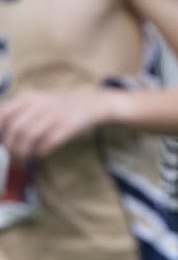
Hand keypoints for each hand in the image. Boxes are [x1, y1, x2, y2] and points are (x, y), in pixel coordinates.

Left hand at [0, 87, 116, 160]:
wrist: (88, 104)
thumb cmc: (57, 107)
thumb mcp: (36, 102)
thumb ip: (19, 113)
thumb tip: (1, 135)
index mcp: (28, 97)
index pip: (4, 113)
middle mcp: (39, 104)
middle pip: (16, 127)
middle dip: (10, 147)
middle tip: (9, 158)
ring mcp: (54, 115)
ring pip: (30, 136)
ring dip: (22, 152)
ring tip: (21, 162)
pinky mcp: (67, 127)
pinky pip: (48, 142)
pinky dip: (39, 152)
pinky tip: (38, 156)